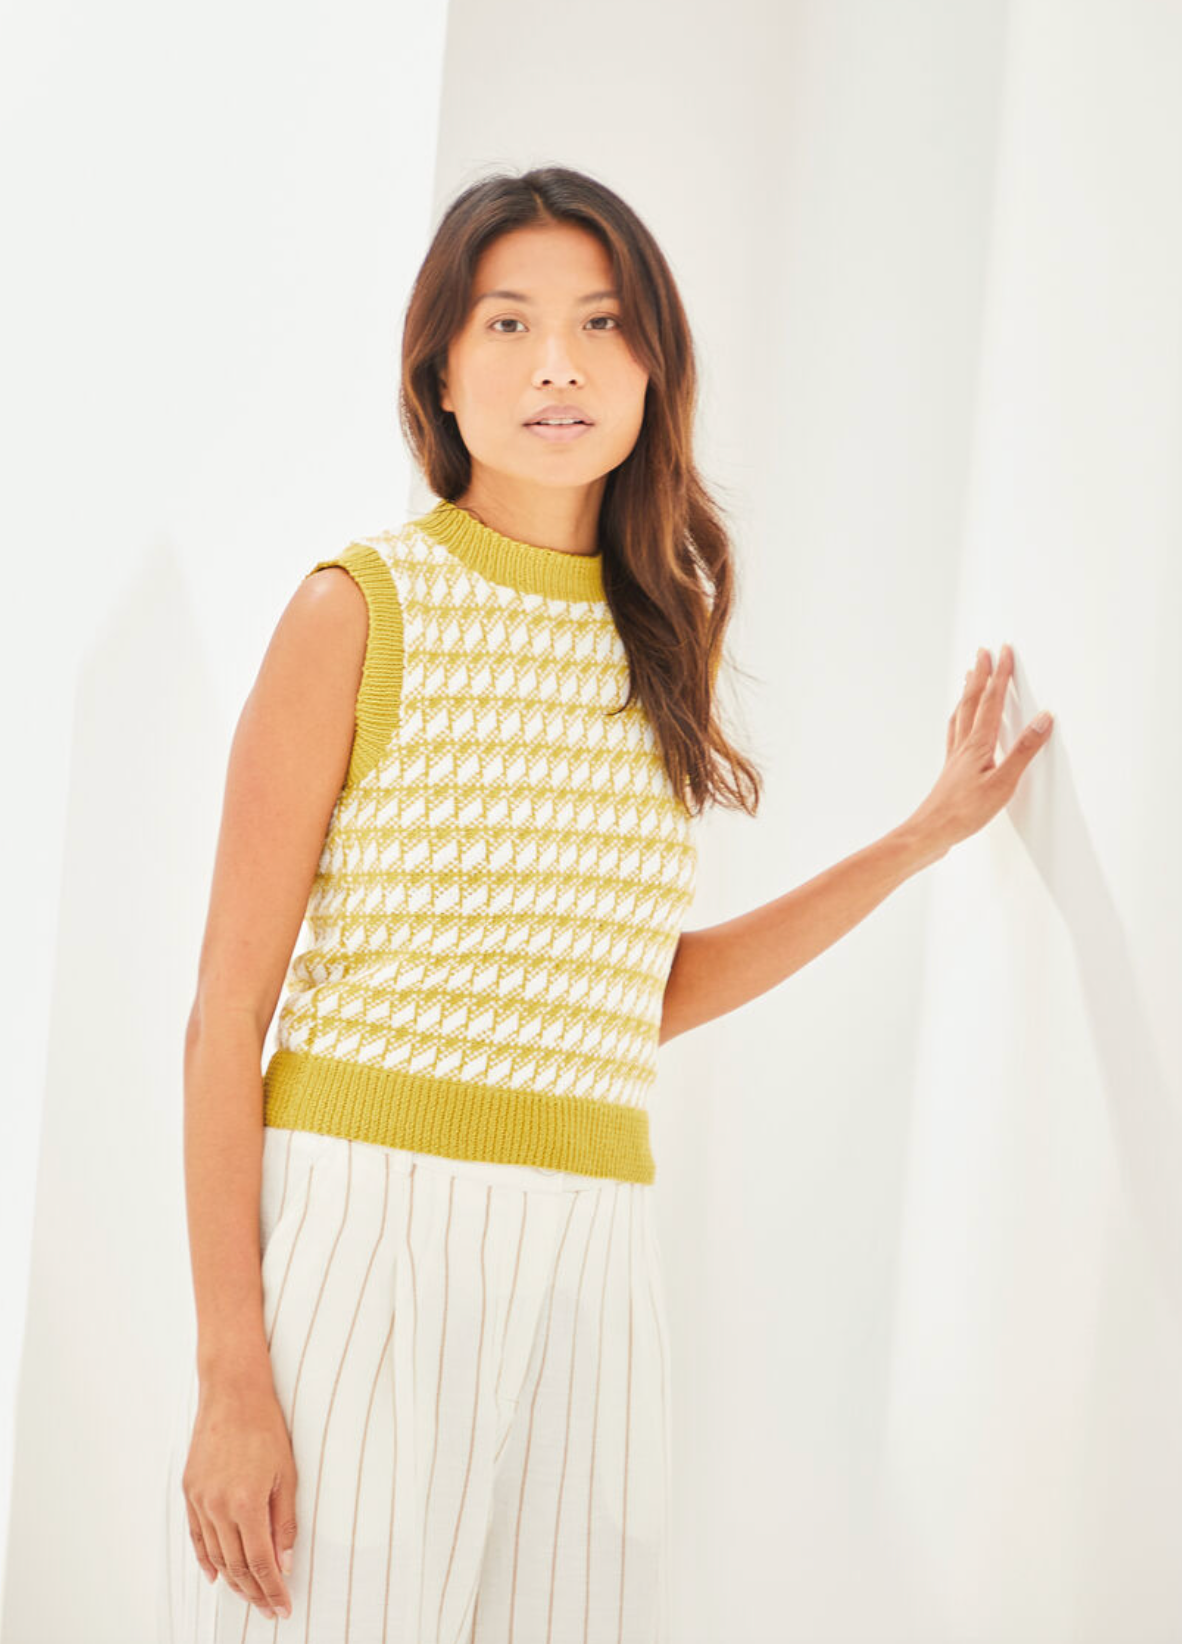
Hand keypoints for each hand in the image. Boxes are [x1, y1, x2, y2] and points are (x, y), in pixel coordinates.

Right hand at [181, 1379, 297, 1622]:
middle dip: (254, 1592)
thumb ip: (284, 1522)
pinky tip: (214, 1575)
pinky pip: (196, 1536)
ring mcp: (200, 1501)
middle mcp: (218, 1508)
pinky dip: (205, 1559)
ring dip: (232, 1581)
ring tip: (249, 1595)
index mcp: (246, 1505)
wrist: (233, 1393)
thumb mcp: (286, 1475)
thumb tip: (285, 1563)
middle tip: (269, 1608)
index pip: (260, 1564)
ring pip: (215, 1556)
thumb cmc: (266, 1429)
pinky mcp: (189, 1492)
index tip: (283, 1607)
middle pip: (235, 1566)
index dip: (273, 1590)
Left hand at [907, 643, 1052, 855]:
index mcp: (979, 744)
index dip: (1000, 675)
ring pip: (961, 715)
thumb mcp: (1004, 783)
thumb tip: (1043, 719)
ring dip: (968, 692)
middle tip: (984, 652)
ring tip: (969, 677)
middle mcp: (964, 745)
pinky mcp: (951, 769)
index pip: (992, 701)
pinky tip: (960, 723)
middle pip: (973, 701)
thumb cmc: (965, 812)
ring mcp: (955, 756)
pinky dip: (960, 718)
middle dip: (981, 675)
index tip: (1005, 652)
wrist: (931, 831)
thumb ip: (1024, 751)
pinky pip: (955, 732)